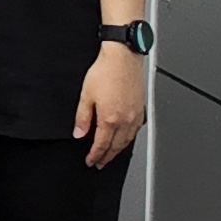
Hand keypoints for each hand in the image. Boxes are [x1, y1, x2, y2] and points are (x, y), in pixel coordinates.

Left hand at [75, 44, 148, 166]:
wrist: (123, 57)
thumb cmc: (106, 71)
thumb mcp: (86, 95)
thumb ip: (82, 118)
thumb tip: (79, 133)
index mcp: (110, 119)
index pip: (101, 145)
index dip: (95, 155)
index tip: (90, 161)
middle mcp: (125, 120)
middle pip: (116, 146)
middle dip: (107, 157)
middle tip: (100, 163)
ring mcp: (135, 115)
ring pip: (127, 140)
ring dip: (118, 150)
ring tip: (111, 155)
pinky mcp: (141, 108)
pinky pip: (135, 131)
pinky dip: (128, 139)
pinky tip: (125, 138)